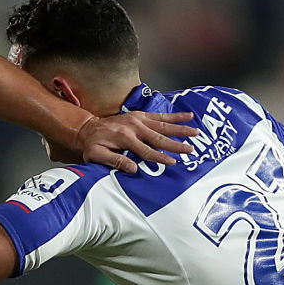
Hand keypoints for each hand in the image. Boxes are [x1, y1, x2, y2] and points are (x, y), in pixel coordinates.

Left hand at [76, 111, 198, 172]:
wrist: (87, 128)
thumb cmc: (92, 145)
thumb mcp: (96, 156)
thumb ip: (114, 161)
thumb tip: (133, 169)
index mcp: (124, 137)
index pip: (145, 151)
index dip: (159, 157)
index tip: (173, 162)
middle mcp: (133, 126)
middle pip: (158, 137)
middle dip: (175, 144)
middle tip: (191, 149)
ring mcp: (138, 119)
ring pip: (163, 124)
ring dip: (180, 128)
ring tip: (196, 132)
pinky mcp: (140, 115)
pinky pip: (160, 115)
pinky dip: (174, 116)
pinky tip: (188, 116)